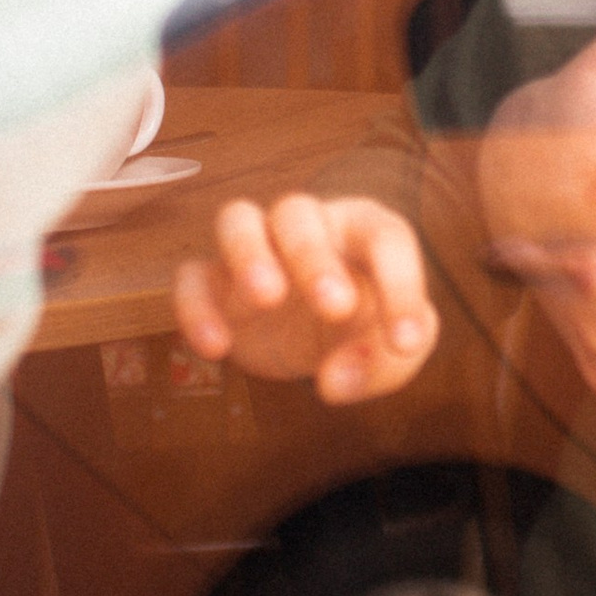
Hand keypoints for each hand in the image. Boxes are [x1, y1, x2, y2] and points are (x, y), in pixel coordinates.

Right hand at [173, 195, 436, 405]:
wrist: (311, 340)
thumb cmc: (359, 329)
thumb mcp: (389, 352)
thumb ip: (380, 363)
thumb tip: (333, 383)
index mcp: (363, 230)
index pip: (387, 238)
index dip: (402, 286)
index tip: (404, 342)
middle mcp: (307, 226)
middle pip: (299, 212)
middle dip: (316, 257)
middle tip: (336, 306)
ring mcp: (254, 246)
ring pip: (236, 218)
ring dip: (248, 253)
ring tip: (267, 299)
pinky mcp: (213, 279)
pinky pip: (191, 276)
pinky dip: (196, 306)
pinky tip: (216, 348)